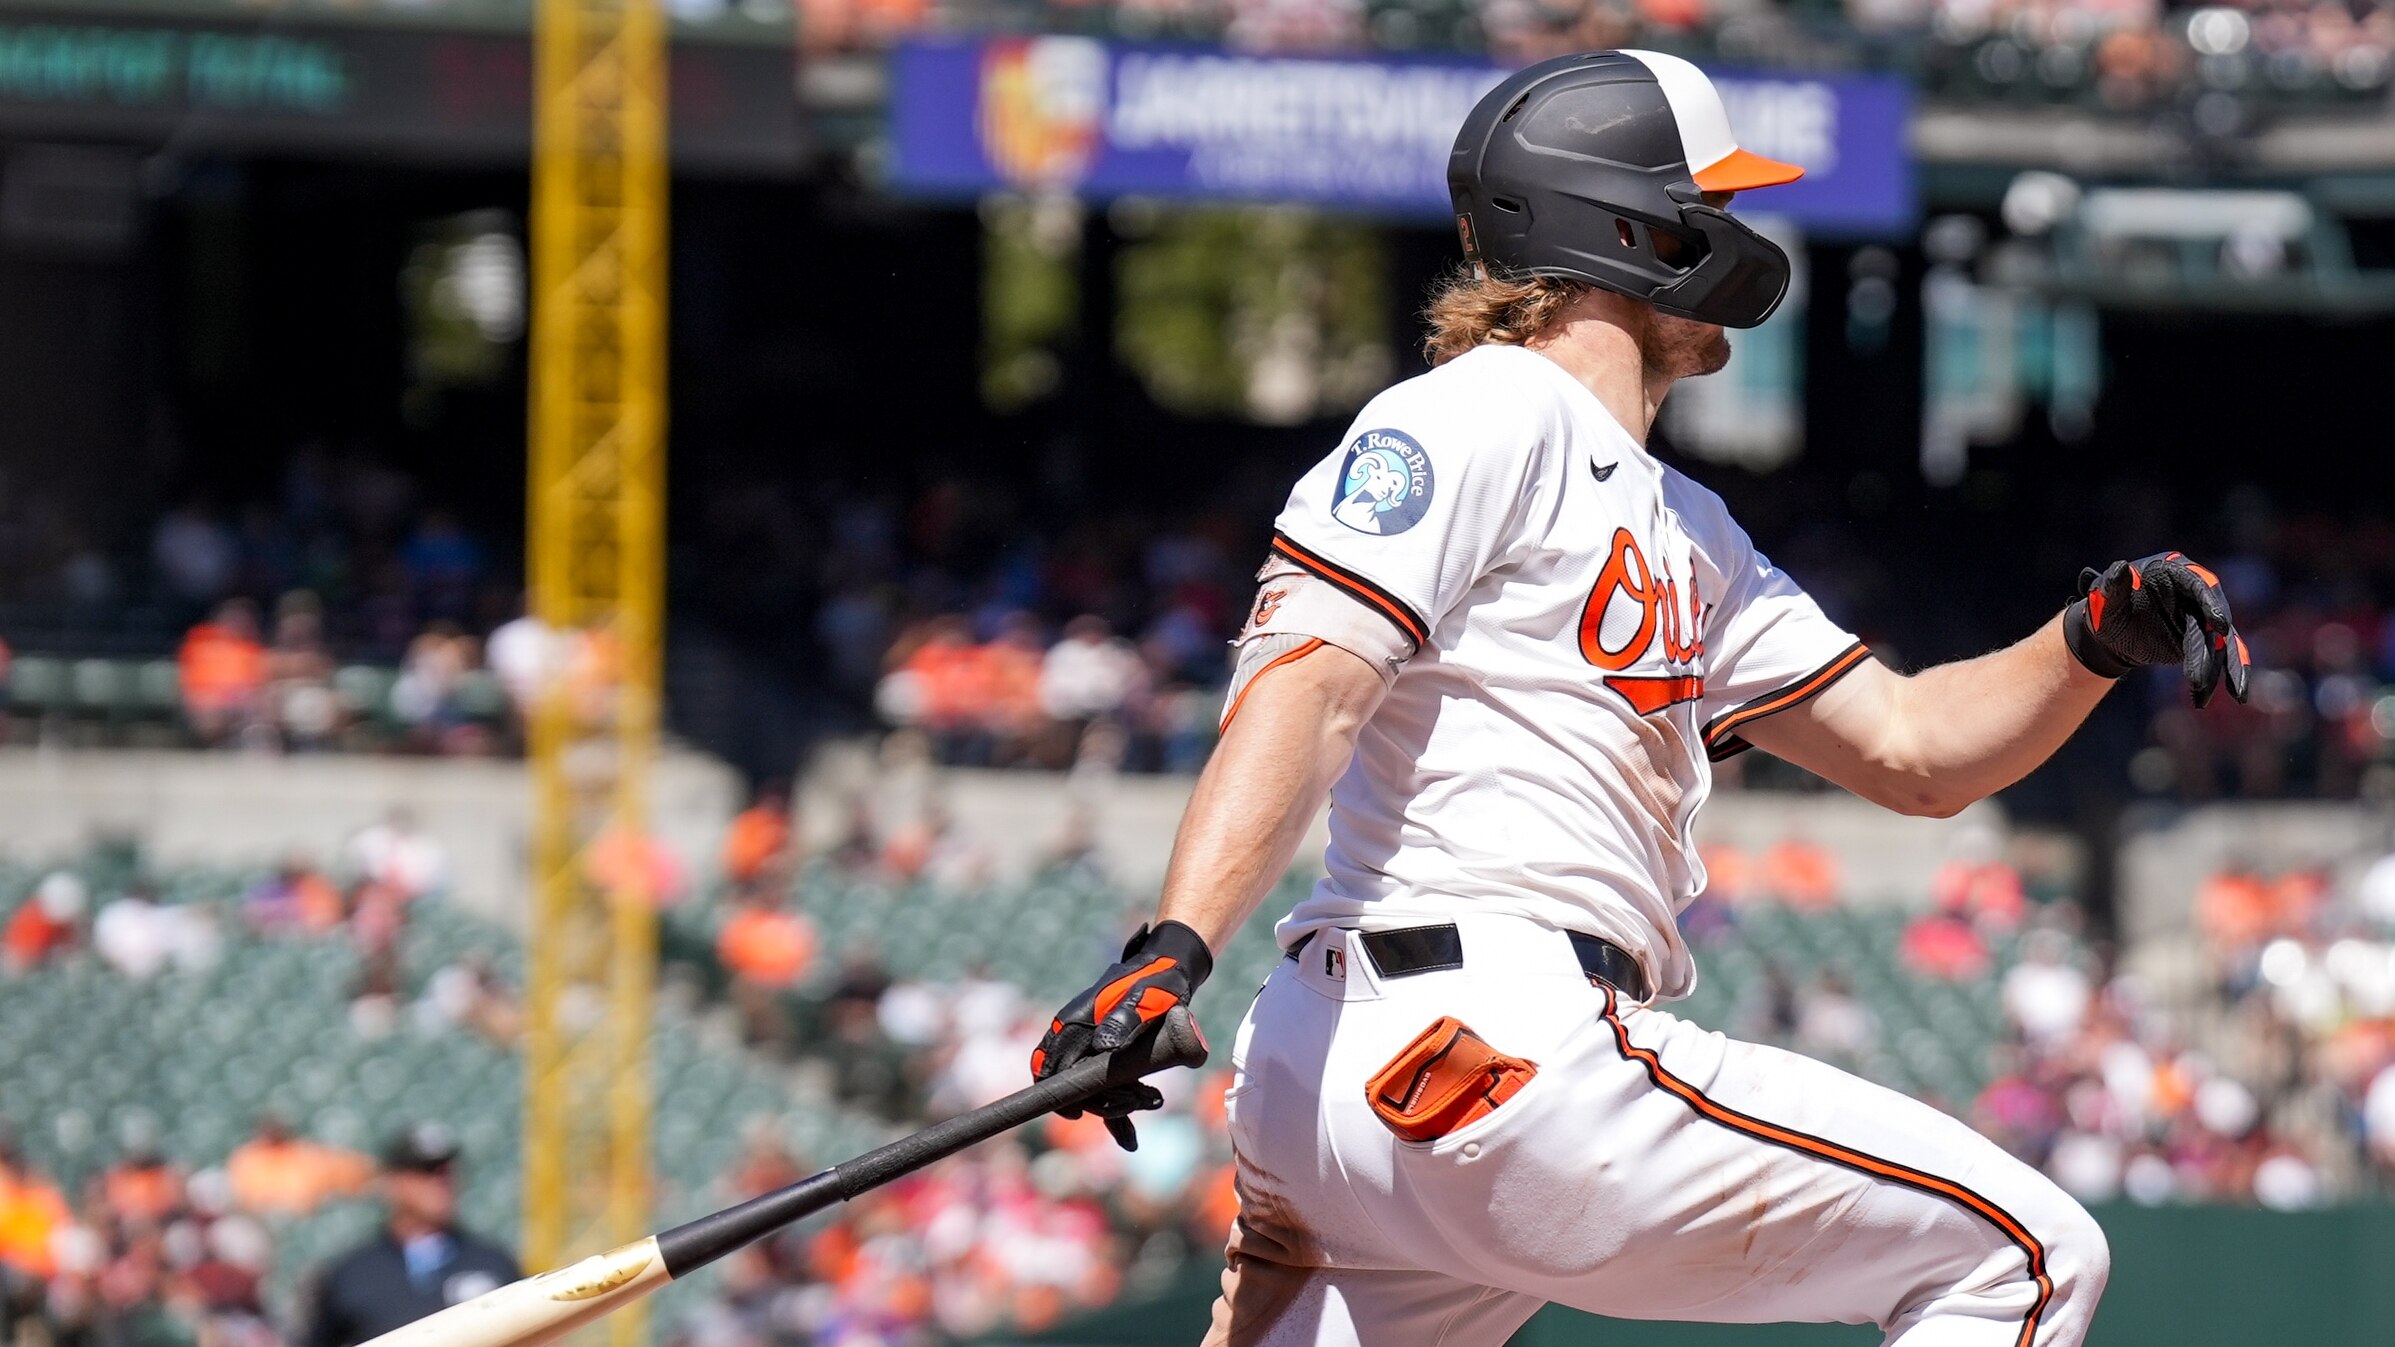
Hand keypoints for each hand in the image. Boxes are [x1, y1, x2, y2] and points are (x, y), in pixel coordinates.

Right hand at [1029, 920, 1212, 1150]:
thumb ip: (1125, 1019)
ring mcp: (1090, 1051)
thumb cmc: (1155, 984)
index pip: (1049, 1067)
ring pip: (1091, 1092)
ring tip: (1153, 1098)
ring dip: (1118, 1107)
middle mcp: (1076, 1039)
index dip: (1059, 1094)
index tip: (1078, 1113)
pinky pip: (1104, 1092)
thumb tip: (1104, 1047)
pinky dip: (1116, 1116)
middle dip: (1106, 1101)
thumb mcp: (1145, 997)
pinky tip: (1131, 1140)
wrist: (1169, 973)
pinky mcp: (1108, 1060)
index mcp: (1075, 1023)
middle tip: (1144, 1097)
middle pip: (1072, 1085)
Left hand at [2063, 551, 2251, 706]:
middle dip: (2212, 648)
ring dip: (2222, 669)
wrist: (2109, 632)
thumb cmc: (2105, 607)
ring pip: (2222, 642)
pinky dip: (2221, 677)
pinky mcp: (2203, 640)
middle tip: (2200, 674)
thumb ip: (2112, 586)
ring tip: (2218, 695)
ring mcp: (2201, 616)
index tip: (2221, 626)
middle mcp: (2195, 591)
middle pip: (2214, 618)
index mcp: (2174, 571)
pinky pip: (2217, 657)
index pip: (2199, 583)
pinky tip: (2221, 697)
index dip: (2211, 603)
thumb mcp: (2103, 597)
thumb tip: (2119, 567)